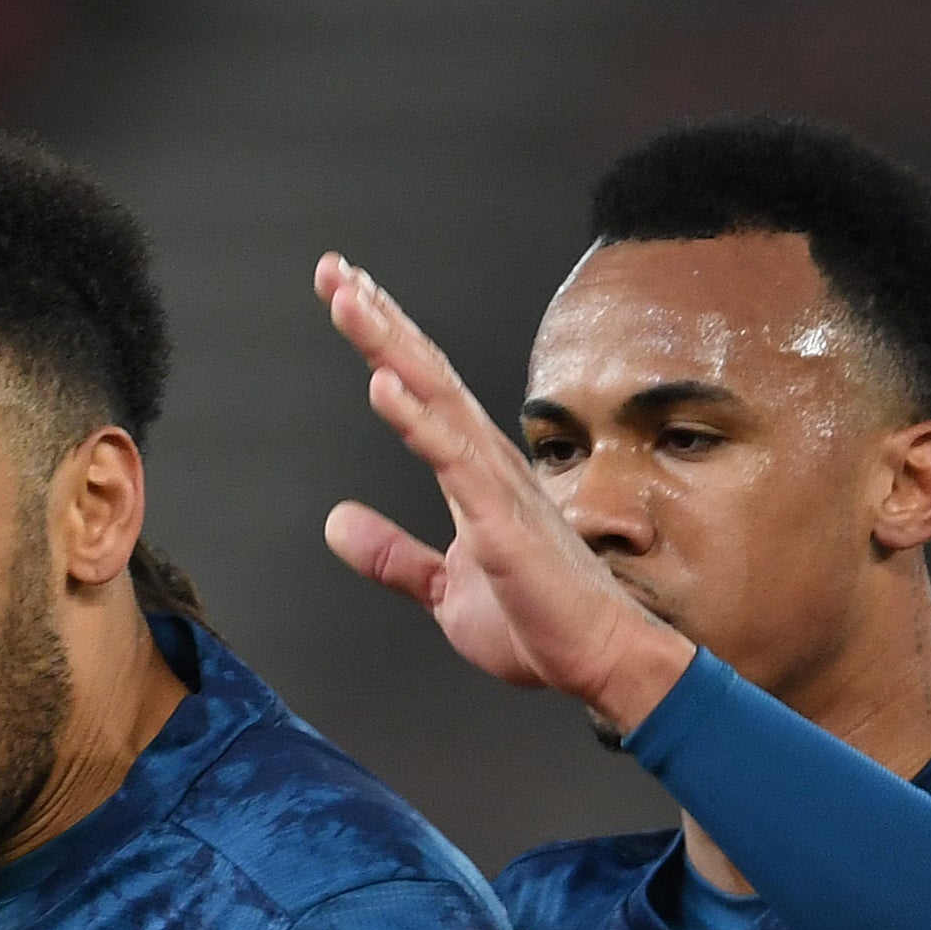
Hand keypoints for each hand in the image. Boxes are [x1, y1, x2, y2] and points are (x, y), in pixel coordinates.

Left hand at [313, 252, 696, 734]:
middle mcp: (484, 462)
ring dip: (389, 347)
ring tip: (350, 298)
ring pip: (435, 399)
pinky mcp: (500, 522)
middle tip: (333, 268)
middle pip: (423, 374)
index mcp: (471, 472)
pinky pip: (451, 461)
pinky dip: (416, 419)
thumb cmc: (536, 620)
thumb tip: (336, 522)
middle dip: (378, 319)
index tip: (346, 292)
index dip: (382, 340)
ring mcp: (495, 486)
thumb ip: (391, 554)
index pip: (420, 390)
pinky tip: (383, 384)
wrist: (597, 661)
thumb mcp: (442, 588)